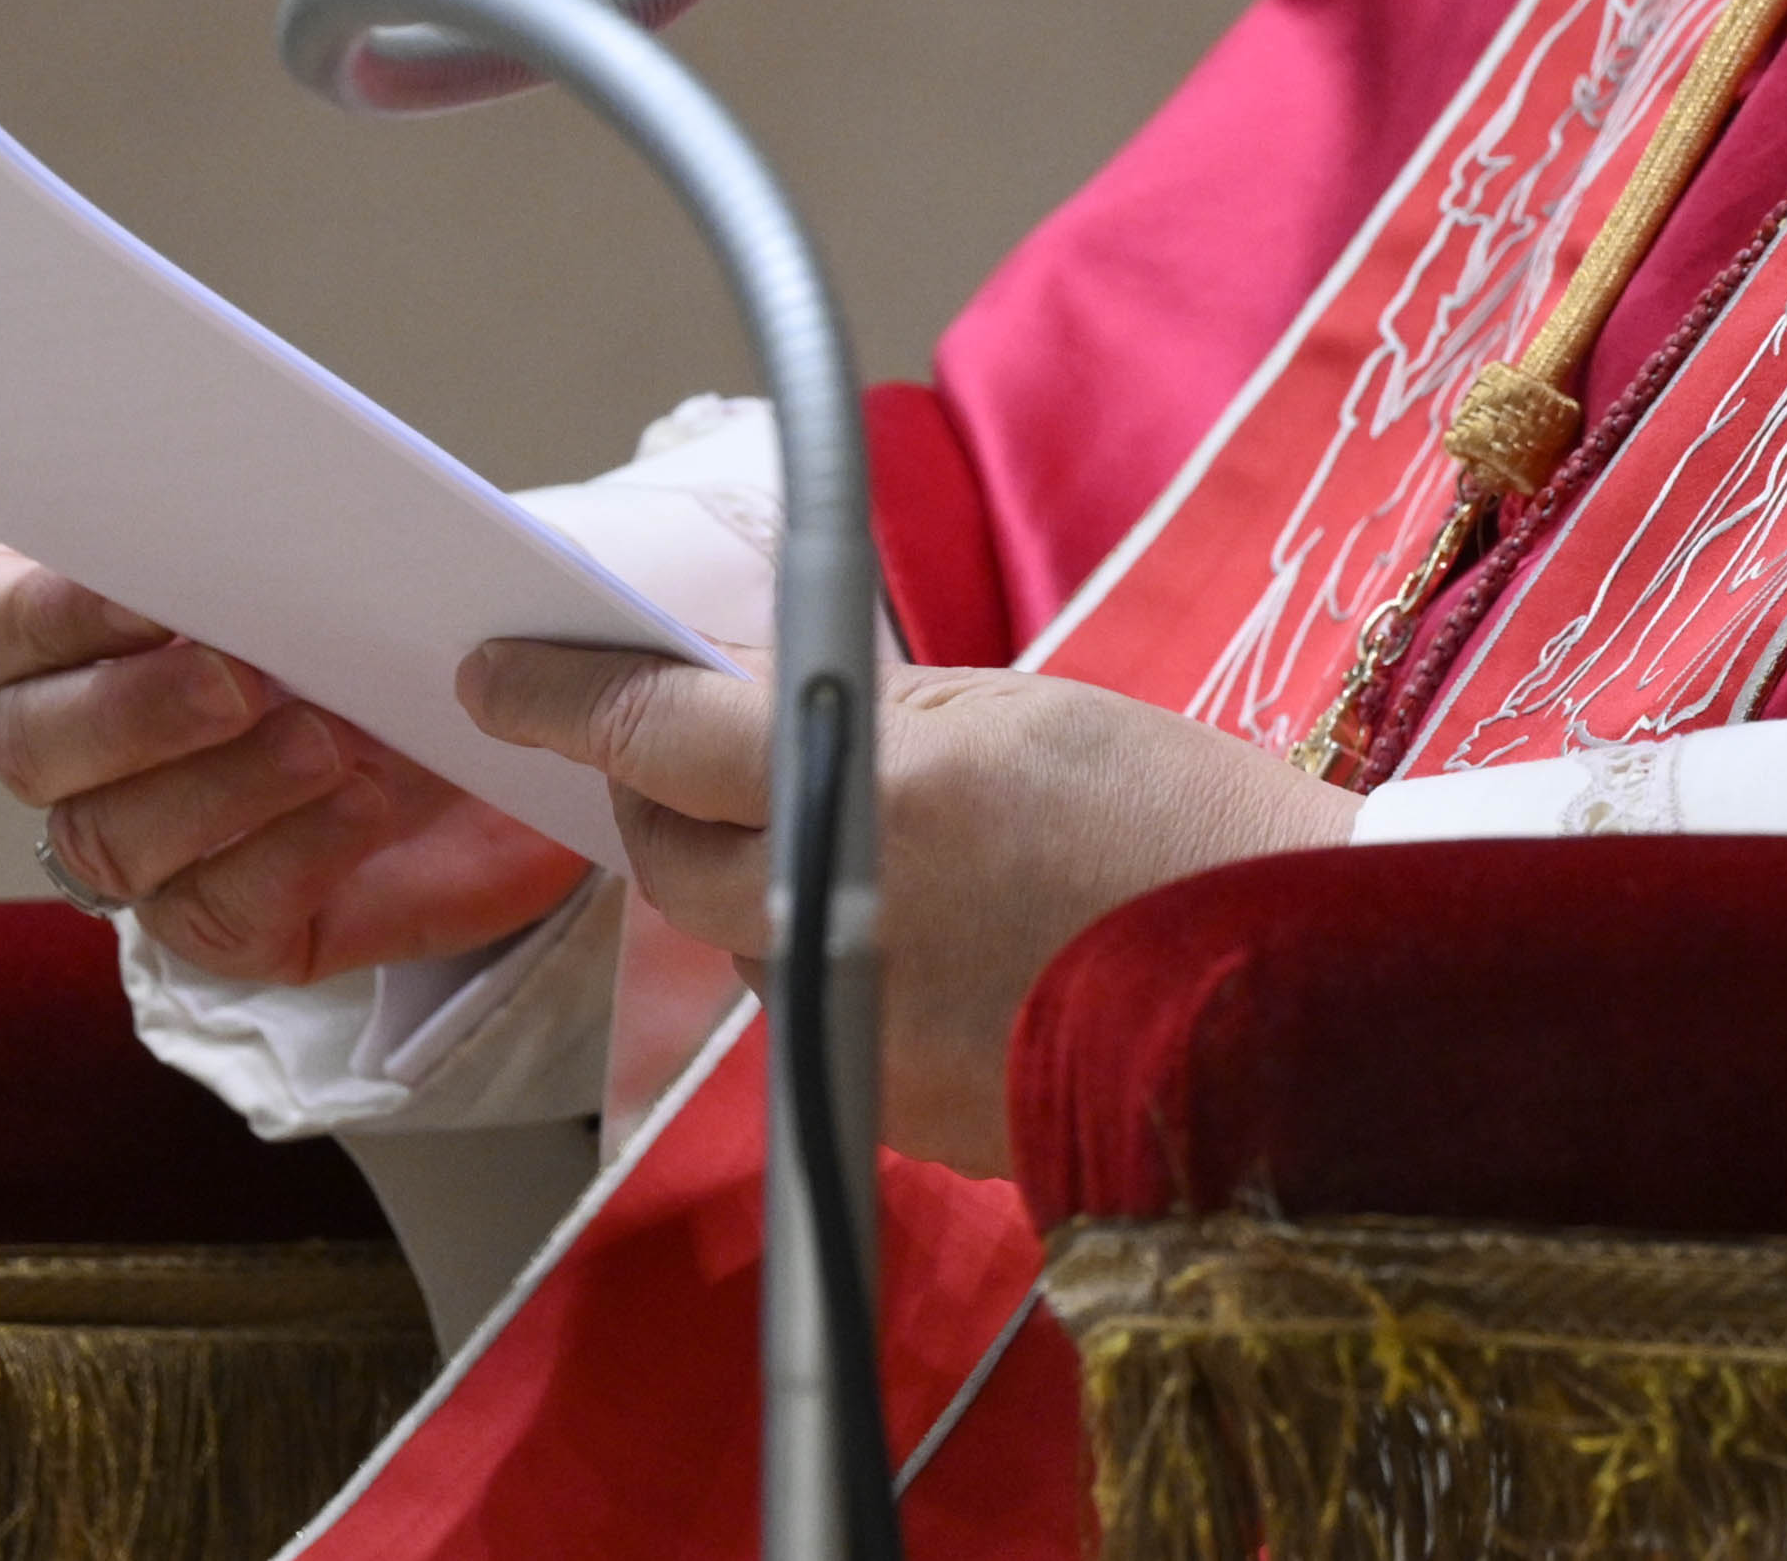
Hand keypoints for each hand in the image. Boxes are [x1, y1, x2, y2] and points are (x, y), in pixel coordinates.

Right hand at [0, 546, 590, 987]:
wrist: (510, 722)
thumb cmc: (393, 611)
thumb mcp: (344, 553)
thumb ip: (273, 533)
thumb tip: (256, 505)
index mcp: (69, 633)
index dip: (41, 615)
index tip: (147, 590)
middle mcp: (79, 749)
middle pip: (28, 747)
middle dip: (131, 710)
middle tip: (240, 676)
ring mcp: (144, 848)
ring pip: (111, 841)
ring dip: (223, 787)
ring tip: (331, 741)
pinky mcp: (226, 924)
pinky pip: (218, 913)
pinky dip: (293, 854)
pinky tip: (364, 805)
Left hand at [464, 643, 1354, 1175]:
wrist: (1289, 984)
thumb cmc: (1177, 823)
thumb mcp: (1020, 711)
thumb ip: (866, 718)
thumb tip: (747, 712)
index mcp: (867, 791)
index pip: (657, 737)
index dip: (561, 698)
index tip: (497, 676)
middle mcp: (831, 917)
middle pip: (671, 854)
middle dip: (671, 798)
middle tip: (705, 756)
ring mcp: (847, 1027)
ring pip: (736, 941)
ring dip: (766, 887)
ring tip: (882, 852)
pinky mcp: (876, 1109)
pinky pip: (808, 1018)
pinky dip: (840, 970)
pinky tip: (943, 945)